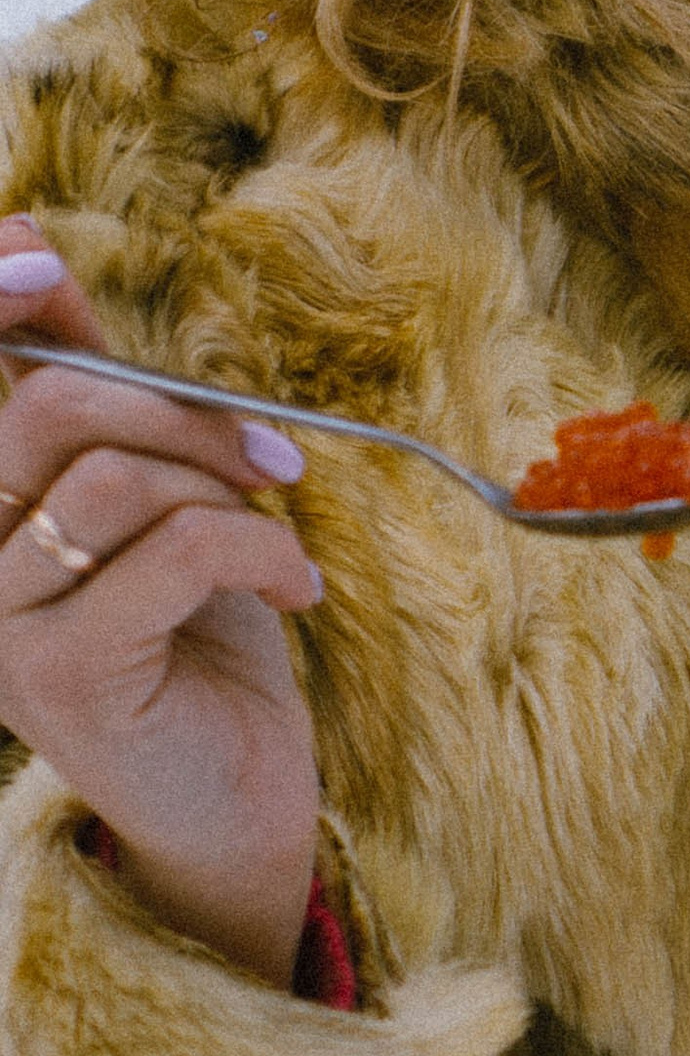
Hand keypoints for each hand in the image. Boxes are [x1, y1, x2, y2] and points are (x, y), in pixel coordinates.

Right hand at [0, 219, 323, 987]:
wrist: (239, 798)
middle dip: (183, 409)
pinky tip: (295, 590)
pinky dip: (263, 550)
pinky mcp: (58, 676)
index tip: (38, 258)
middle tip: (272, 459)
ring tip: (275, 546)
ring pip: (118, 475)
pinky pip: (177, 549)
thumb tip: (35, 257)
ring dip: (230, 491)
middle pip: (50, 405)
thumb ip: (108, 395)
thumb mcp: (160, 497)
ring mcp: (0, 623)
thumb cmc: (203, 640)